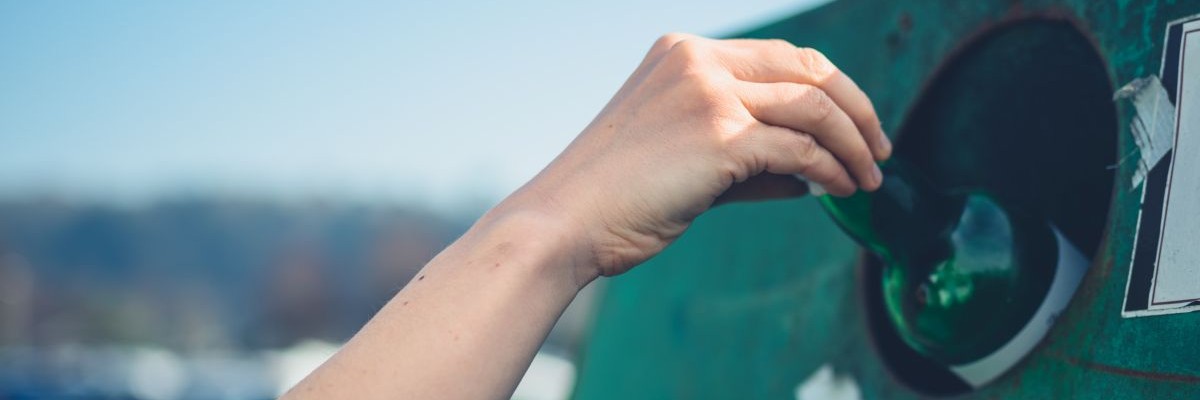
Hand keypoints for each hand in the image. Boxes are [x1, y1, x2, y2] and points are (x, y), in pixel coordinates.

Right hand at [496, 33, 891, 281]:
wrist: (564, 223)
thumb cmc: (615, 198)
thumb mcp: (683, 158)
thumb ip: (745, 155)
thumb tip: (811, 172)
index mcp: (684, 54)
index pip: (781, 55)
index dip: (829, 88)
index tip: (854, 123)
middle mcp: (698, 61)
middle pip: (808, 69)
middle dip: (856, 109)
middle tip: (880, 150)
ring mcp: (708, 94)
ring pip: (812, 106)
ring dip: (852, 144)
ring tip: (868, 179)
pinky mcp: (718, 136)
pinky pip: (798, 150)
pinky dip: (828, 170)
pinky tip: (836, 191)